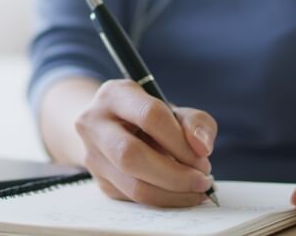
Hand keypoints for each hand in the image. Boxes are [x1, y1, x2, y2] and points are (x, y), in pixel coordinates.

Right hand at [74, 79, 216, 206]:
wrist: (114, 127)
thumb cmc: (150, 117)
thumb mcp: (175, 110)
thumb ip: (196, 123)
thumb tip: (202, 148)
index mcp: (115, 95)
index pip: (149, 116)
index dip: (180, 141)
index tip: (203, 157)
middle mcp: (94, 123)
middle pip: (131, 155)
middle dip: (175, 175)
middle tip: (203, 180)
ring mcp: (92, 155)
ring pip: (132, 185)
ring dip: (172, 194)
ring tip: (196, 190)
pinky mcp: (99, 181)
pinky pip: (134, 200)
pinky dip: (163, 201)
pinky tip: (180, 194)